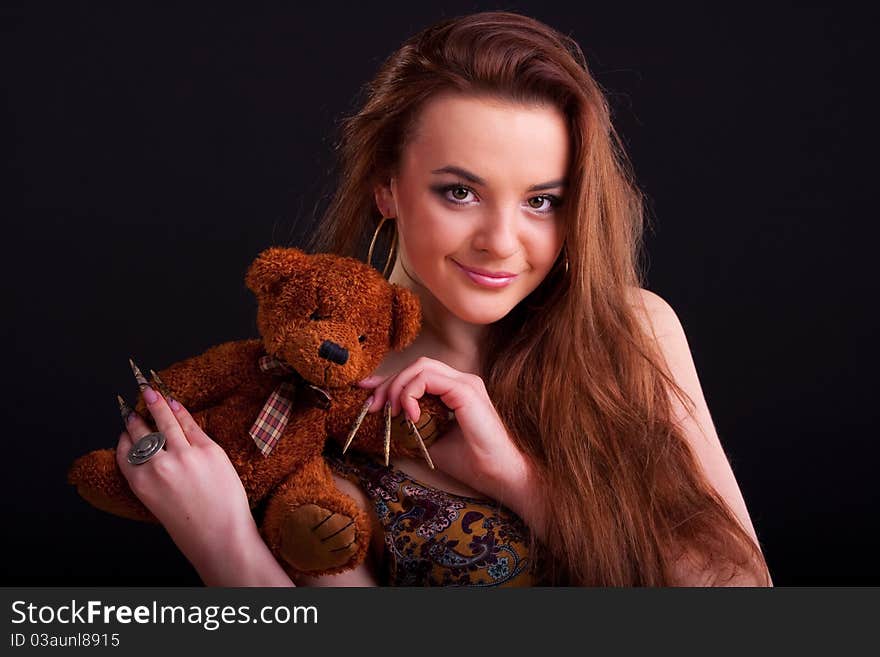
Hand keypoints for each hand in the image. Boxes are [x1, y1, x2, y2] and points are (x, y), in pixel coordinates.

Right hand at [116, 385, 256, 577]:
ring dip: (155, 402)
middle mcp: (157, 465)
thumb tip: (153, 452)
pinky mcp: (208, 449)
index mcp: (140, 483)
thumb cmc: (191, 527)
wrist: (220, 536)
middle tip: (132, 401)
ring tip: (148, 389)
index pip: (125, 450)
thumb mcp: (158, 503)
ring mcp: (184, 455)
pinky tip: (175, 403)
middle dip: (135, 415)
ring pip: (165, 421)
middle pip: (142, 432)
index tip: (125, 427)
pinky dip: (180, 411)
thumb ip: (151, 477)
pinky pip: (190, 424)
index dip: (125, 436)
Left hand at [356, 357, 539, 523]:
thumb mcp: (430, 441)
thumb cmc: (471, 462)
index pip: (417, 373)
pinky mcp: (466, 391)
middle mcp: (461, 380)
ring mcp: (465, 383)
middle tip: (373, 406)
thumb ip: (411, 426)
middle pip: (416, 366)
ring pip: (421, 366)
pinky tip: (409, 416)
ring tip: (391, 412)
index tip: (367, 392)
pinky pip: (430, 379)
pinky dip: (412, 393)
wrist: (499, 476)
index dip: (389, 380)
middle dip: (388, 383)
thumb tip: (384, 421)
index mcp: (455, 389)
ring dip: (398, 386)